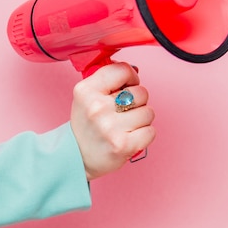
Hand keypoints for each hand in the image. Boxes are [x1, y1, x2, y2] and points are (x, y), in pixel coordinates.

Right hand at [70, 62, 155, 179]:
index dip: (130, 78)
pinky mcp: (123, 145)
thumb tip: (135, 71)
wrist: (76, 157)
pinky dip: (144, 135)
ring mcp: (110, 127)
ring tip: (125, 126)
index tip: (126, 87)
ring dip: (141, 120)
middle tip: (122, 113)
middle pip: (140, 92)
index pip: (122, 70)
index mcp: (85, 91)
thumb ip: (107, 81)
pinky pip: (151, 131)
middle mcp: (96, 107)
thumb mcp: (85, 97)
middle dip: (136, 102)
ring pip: (148, 112)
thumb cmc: (86, 126)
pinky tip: (130, 137)